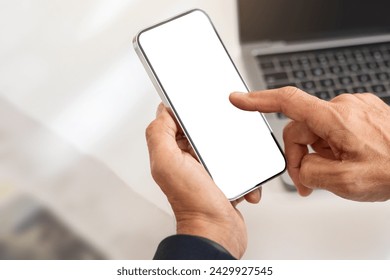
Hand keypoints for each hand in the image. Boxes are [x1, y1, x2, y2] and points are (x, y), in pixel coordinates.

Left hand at [145, 103, 260, 258]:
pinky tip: (242, 182)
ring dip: (235, 154)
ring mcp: (206, 172)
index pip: (175, 123)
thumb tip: (162, 110)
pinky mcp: (224, 182)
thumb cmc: (194, 204)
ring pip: (223, 149)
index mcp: (171, 154)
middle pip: (202, 134)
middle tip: (224, 136)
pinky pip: (238, 168)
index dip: (186, 114)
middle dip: (216, 133)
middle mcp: (187, 162)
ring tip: (237, 162)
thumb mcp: (168, 162)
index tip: (201, 112)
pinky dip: (244, 174)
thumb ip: (159, 133)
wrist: (218, 233)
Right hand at [230, 87, 389, 201]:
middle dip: (300, 156)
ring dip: (318, 155)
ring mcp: (353, 109)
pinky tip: (345, 162)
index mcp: (335, 118)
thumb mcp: (345, 182)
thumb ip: (310, 173)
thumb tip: (300, 167)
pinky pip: (333, 128)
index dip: (257, 101)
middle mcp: (343, 107)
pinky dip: (331, 147)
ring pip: (317, 131)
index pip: (287, 101)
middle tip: (308, 182)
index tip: (238, 99)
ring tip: (334, 175)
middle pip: (300, 129)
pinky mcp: (361, 113)